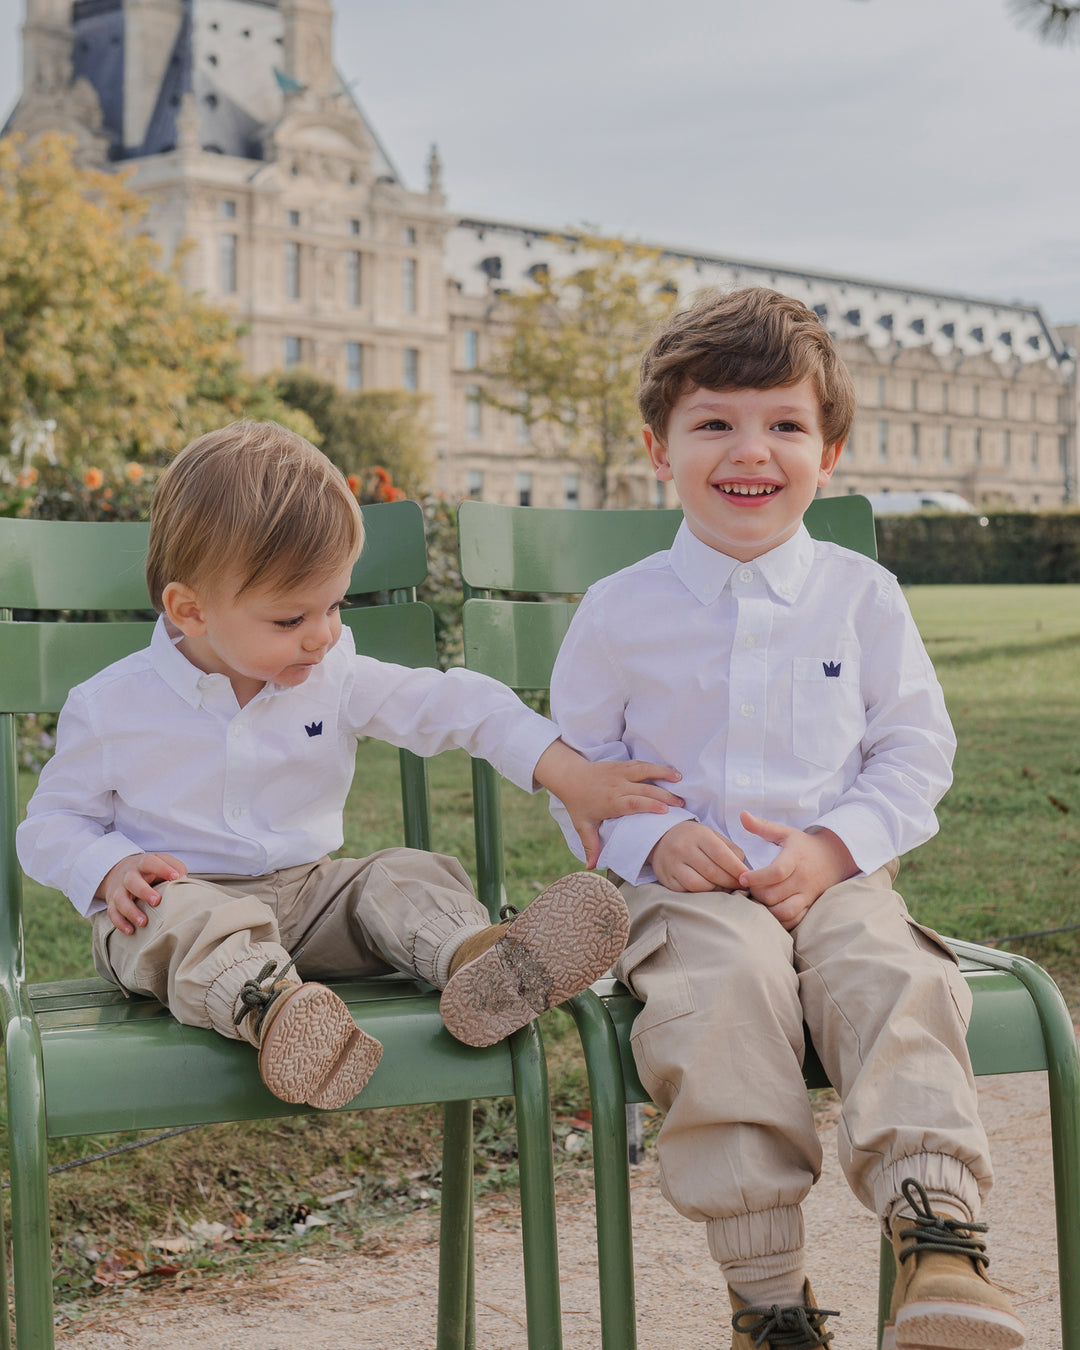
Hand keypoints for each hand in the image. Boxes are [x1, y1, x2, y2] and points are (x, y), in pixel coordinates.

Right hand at [98, 853, 187, 935]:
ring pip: (121, 900)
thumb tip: (183, 878)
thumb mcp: (161, 861)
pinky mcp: (112, 903)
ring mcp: (118, 890)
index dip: (162, 868)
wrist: (118, 870)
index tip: (176, 876)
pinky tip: (130, 931)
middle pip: (132, 882)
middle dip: (143, 892)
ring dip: (131, 912)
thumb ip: (175, 866)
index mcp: (142, 863)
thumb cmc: (148, 869)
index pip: (150, 862)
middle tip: (156, 901)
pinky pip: (112, 914)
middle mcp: (128, 876)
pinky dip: (120, 923)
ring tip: (143, 922)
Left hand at [535, 739, 683, 868]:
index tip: (666, 811)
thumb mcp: (583, 826)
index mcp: (610, 802)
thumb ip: (591, 846)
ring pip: (644, 771)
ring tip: (680, 780)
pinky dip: (655, 766)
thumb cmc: (578, 804)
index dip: (650, 805)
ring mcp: (620, 772)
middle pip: (644, 789)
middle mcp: (617, 786)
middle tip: (681, 804)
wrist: (570, 777)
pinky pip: (640, 764)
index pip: (633, 802)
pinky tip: (670, 771)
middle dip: (664, 795)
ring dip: (663, 774)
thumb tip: (591, 868)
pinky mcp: (621, 765)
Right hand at [648, 821, 745, 891]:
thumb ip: (730, 849)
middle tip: (739, 886)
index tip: (748, 877)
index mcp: (698, 835)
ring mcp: (672, 864)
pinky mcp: (666, 878)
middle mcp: (683, 848)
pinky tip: (708, 890)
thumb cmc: (694, 838)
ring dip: (715, 890)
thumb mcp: (712, 835)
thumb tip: (744, 870)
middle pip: (711, 872)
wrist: (661, 838)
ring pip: (698, 885)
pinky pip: (686, 891)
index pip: (721, 854)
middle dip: (730, 882)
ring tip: (723, 887)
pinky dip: (700, 893)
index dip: (736, 868)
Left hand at [737, 813, 856, 929]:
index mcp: (795, 858)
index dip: (757, 878)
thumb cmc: (804, 845)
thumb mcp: (785, 832)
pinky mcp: (810, 905)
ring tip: (757, 900)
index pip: (776, 872)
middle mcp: (803, 878)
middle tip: (747, 889)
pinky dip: (780, 920)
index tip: (742, 878)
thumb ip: (762, 826)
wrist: (835, 857)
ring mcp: (808, 894)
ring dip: (766, 910)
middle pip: (774, 894)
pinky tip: (770, 912)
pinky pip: (795, 920)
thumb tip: (742, 815)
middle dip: (756, 894)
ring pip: (784, 911)